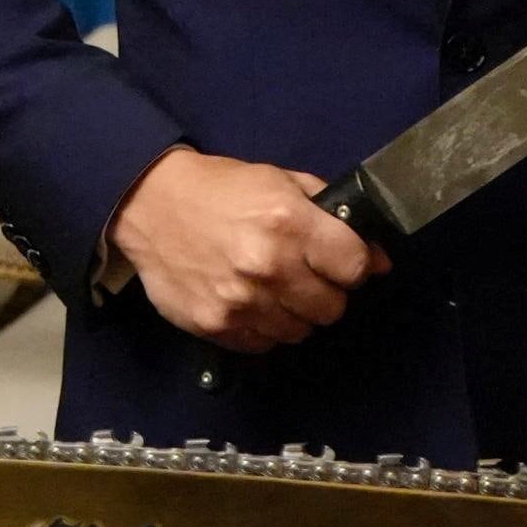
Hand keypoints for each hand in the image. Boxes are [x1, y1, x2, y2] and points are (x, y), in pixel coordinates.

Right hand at [104, 145, 383, 349]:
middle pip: (333, 308)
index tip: (338, 261)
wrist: (149, 205)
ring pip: (300, 332)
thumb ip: (332, 216)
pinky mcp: (217, 326)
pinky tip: (247, 302)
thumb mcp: (279, 181)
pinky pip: (264, 344)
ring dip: (293, 313)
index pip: (355, 268)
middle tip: (301, 274)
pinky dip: (262, 328)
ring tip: (270, 288)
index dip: (351, 265)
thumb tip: (377, 259)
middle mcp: (269, 267)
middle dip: (324, 292)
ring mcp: (242, 302)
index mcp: (289, 223)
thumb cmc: (220, 190)